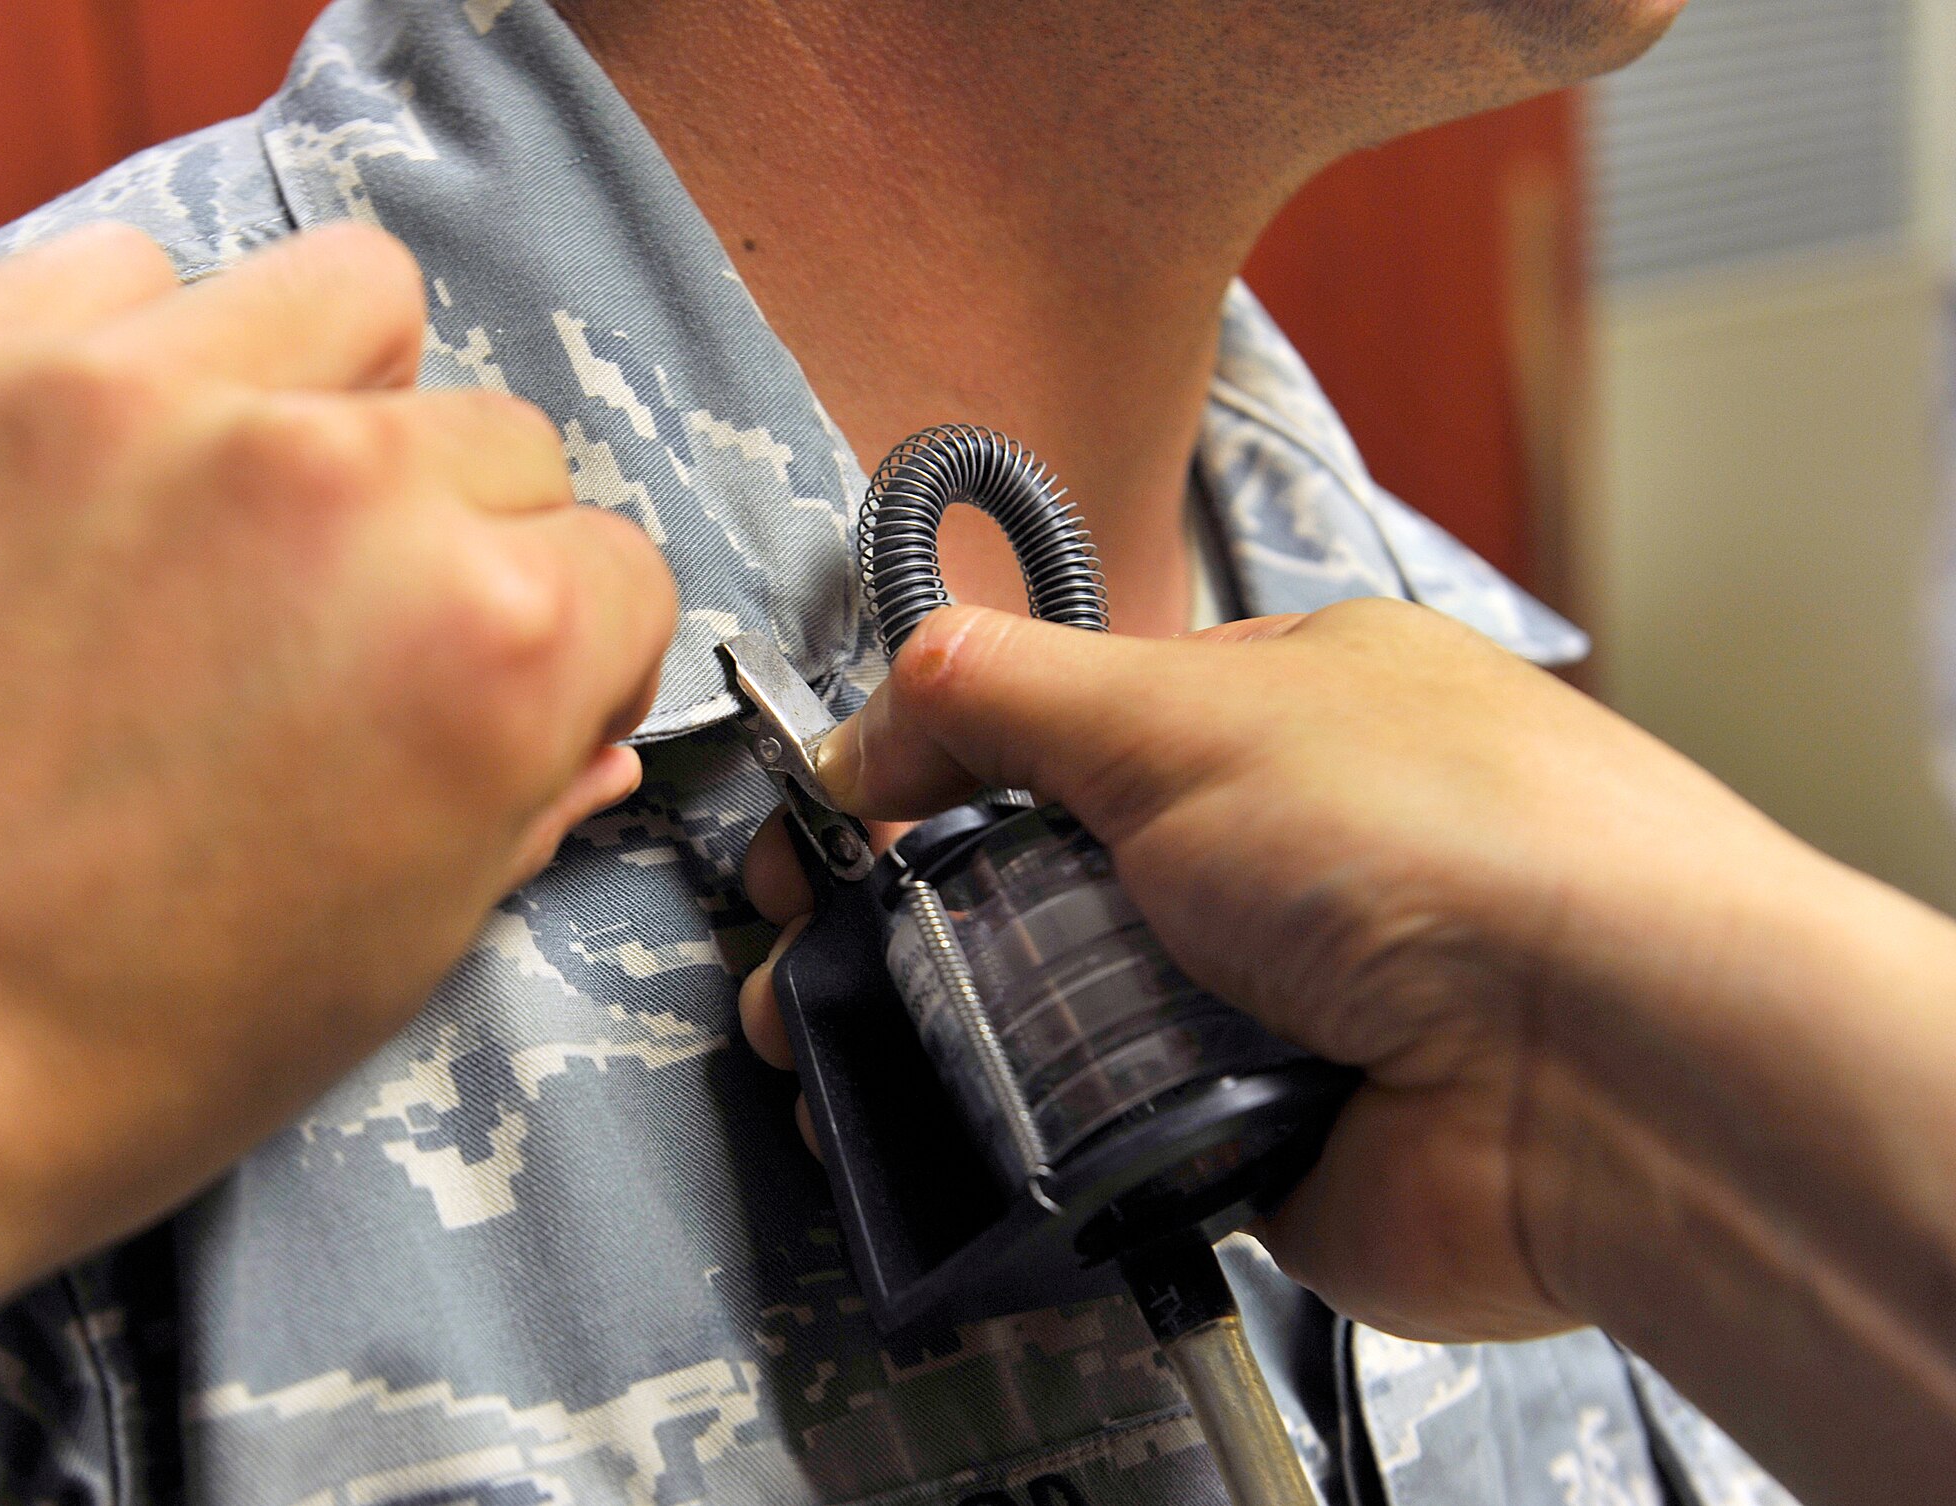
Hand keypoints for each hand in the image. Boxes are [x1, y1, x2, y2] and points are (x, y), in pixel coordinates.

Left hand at [0, 224, 675, 1318]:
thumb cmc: (135, 1039)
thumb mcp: (409, 944)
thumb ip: (531, 794)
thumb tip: (585, 722)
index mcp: (492, 642)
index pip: (627, 575)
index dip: (585, 657)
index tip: (517, 698)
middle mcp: (351, 486)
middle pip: (508, 443)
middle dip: (468, 539)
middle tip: (363, 633)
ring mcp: (158, 404)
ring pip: (357, 302)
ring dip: (342, 400)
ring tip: (254, 511)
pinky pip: (138, 280)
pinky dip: (151, 362)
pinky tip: (106, 480)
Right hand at [738, 601, 1872, 1342]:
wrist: (1602, 1075)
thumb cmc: (1455, 843)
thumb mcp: (1190, 711)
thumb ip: (1013, 695)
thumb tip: (887, 696)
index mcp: (1274, 711)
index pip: (1059, 726)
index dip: (929, 767)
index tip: (830, 823)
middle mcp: (1273, 855)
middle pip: (1044, 882)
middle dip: (913, 921)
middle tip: (806, 967)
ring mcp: (1268, 1000)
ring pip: (1059, 1017)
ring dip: (956, 1036)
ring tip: (835, 1061)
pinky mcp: (1260, 1136)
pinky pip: (1106, 1136)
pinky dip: (1041, 1137)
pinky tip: (968, 1135)